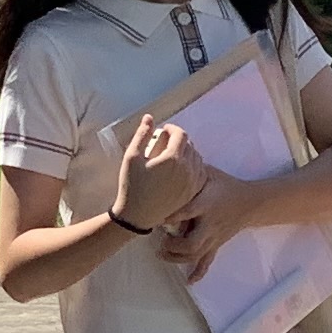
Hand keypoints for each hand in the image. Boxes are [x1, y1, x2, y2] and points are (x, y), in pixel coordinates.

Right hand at [113, 114, 206, 232]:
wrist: (137, 216)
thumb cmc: (131, 185)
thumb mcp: (132, 157)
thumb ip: (142, 135)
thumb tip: (149, 117)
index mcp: (172, 158)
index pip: (180, 134)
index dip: (173, 128)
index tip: (164, 129)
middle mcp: (187, 169)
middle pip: (190, 145)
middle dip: (179, 139)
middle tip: (167, 140)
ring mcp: (192, 182)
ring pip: (197, 158)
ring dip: (187, 151)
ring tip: (174, 153)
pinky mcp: (192, 192)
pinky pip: (200, 172)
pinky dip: (193, 165)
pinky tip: (183, 167)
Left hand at [153, 172, 266, 281]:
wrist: (250, 202)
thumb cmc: (225, 185)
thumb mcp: (209, 174)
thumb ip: (190, 170)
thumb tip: (168, 158)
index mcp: (206, 203)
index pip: (187, 211)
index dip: (171, 217)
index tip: (156, 218)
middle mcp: (210, 223)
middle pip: (192, 243)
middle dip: (173, 246)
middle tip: (159, 242)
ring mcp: (214, 236)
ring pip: (196, 255)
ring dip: (178, 258)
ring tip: (163, 254)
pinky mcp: (217, 244)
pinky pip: (208, 261)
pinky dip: (198, 272)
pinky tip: (189, 280)